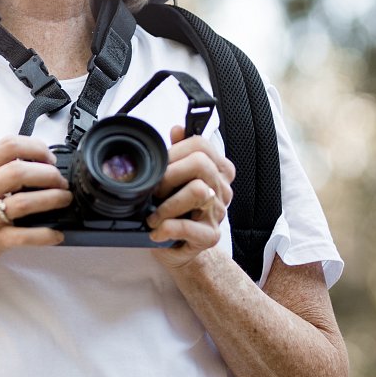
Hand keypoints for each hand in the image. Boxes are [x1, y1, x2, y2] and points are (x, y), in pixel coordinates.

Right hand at [0, 136, 71, 296]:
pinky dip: (46, 234)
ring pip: (25, 201)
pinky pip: (25, 236)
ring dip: (53, 199)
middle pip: (19, 170)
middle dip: (49, 173)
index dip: (36, 148)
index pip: (8, 145)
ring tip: (64, 200)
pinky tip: (56, 234)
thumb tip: (32, 164)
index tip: (48, 157)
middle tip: (60, 181)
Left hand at [148, 125, 235, 268]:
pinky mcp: (211, 236)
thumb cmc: (175, 209)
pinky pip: (189, 227)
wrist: (179, 247)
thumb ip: (178, 151)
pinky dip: (167, 228)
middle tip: (154, 191)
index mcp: (216, 170)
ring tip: (153, 216)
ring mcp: (218, 212)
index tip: (159, 166)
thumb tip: (178, 129)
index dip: (175, 152)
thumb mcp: (174, 178)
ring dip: (167, 205)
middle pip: (201, 164)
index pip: (201, 145)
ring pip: (198, 192)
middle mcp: (221, 188)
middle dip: (169, 176)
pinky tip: (158, 230)